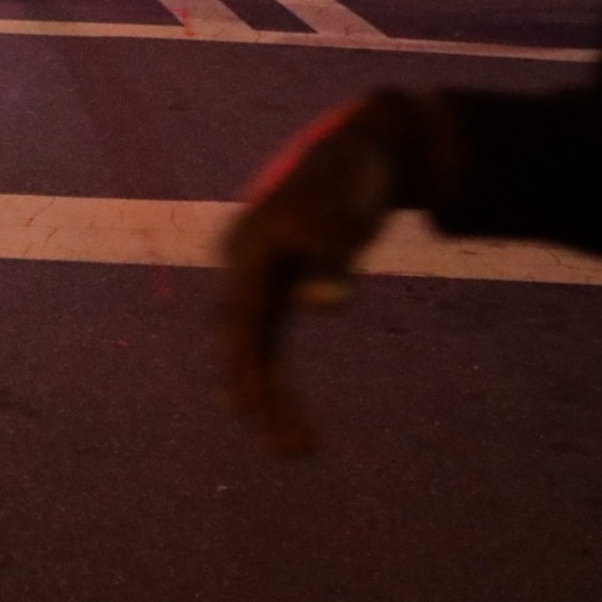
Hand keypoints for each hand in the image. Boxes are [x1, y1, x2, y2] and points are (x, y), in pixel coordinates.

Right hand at [218, 91, 450, 454]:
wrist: (361, 149)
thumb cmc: (350, 181)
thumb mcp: (346, 217)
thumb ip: (333, 262)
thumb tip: (320, 308)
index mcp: (248, 249)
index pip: (241, 316)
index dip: (242, 363)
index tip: (246, 409)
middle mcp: (246, 266)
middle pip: (245, 339)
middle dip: (261, 394)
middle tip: (288, 451)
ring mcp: (262, 277)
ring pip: (259, 345)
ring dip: (273, 394)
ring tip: (299, 449)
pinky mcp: (283, 283)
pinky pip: (275, 338)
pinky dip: (280, 374)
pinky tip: (284, 409)